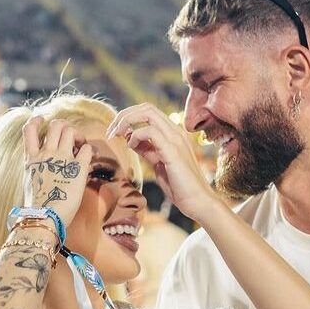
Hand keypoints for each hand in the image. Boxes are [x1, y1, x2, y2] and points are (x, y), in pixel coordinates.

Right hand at [22, 117, 93, 227]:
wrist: (44, 217)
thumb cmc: (38, 207)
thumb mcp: (30, 183)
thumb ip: (36, 169)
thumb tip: (43, 169)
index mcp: (31, 158)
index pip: (29, 129)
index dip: (37, 121)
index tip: (42, 121)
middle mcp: (46, 154)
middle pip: (56, 125)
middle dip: (64, 127)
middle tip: (70, 138)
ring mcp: (62, 159)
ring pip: (70, 131)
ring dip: (77, 135)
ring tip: (80, 146)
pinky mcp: (78, 168)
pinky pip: (87, 148)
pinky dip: (88, 150)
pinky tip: (87, 158)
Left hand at [106, 104, 217, 222]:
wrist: (198, 201)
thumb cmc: (180, 187)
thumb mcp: (158, 164)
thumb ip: (148, 150)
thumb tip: (131, 140)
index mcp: (173, 134)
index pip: (148, 112)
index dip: (129, 117)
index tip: (115, 132)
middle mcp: (175, 132)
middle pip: (146, 107)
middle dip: (124, 115)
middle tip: (111, 131)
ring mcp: (175, 139)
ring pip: (147, 113)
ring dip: (126, 121)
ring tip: (116, 136)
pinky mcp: (173, 150)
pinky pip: (150, 131)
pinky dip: (135, 136)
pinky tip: (131, 147)